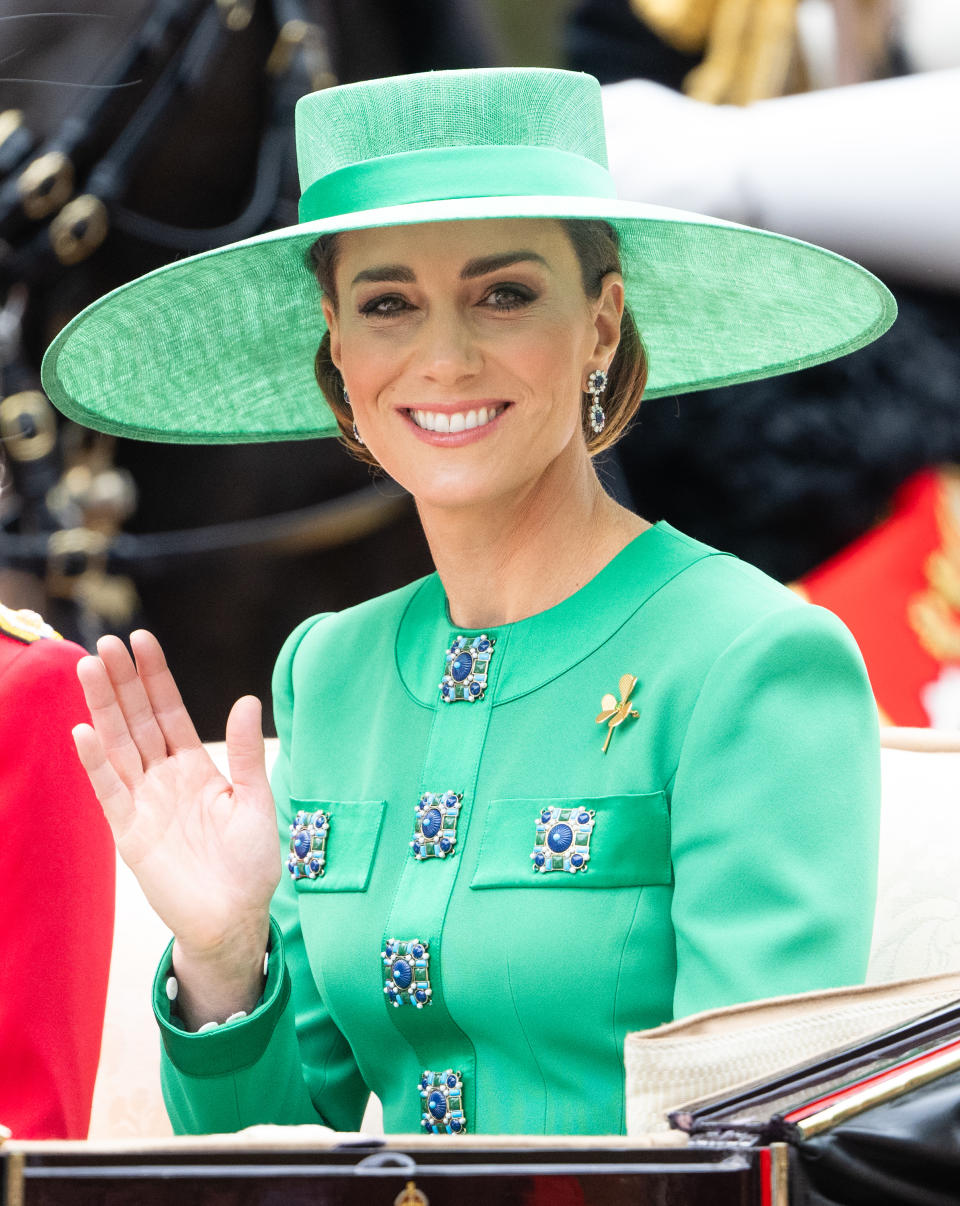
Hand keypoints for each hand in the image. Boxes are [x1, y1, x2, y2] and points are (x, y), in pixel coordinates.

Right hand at [73, 631, 279, 984]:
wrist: (235, 919)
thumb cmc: (251, 863)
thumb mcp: (257, 802)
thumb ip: (245, 753)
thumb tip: (247, 699)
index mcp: (196, 767)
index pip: (169, 711)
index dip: (155, 677)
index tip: (142, 640)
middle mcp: (165, 778)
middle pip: (137, 721)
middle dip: (122, 682)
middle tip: (106, 643)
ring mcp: (144, 803)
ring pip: (118, 746)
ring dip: (103, 709)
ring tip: (88, 668)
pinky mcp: (130, 833)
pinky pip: (109, 791)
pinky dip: (96, 763)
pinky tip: (83, 731)